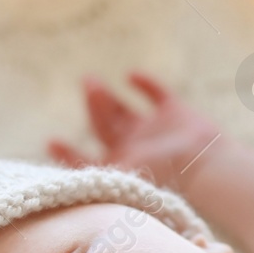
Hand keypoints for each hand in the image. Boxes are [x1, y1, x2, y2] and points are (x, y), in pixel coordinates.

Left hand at [46, 71, 222, 192]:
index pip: (88, 161)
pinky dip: (145, 84)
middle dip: (93, 108)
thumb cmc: (161, 177)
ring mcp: (154, 131)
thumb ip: (86, 172)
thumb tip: (49, 174)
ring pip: (124, 111)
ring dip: (107, 97)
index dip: (69, 154)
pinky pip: (157, 96)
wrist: (204, 166)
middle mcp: (135, 149)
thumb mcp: (118, 176)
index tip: (52, 141)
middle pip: (105, 127)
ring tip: (92, 82)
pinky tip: (132, 75)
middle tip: (88, 86)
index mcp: (120, 166)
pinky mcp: (175, 115)